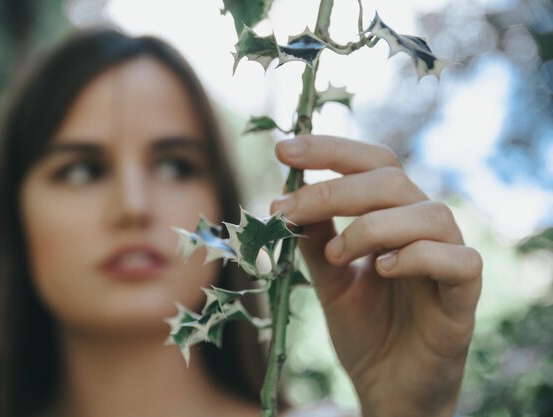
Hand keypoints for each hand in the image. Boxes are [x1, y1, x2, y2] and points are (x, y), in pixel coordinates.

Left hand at [270, 135, 481, 416]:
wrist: (388, 387)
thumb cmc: (364, 328)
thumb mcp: (328, 279)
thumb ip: (315, 240)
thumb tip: (287, 196)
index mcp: (391, 216)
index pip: (369, 164)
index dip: (330, 150)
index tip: (283, 150)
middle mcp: (422, 228)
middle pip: (392, 179)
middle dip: (334, 189)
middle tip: (287, 209)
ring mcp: (448, 259)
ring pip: (428, 213)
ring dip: (371, 226)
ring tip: (335, 256)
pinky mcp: (463, 296)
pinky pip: (459, 261)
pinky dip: (418, 257)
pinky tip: (383, 271)